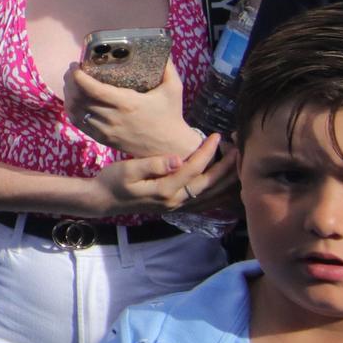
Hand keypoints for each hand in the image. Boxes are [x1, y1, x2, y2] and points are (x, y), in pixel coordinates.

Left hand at [64, 60, 197, 157]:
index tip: (75, 65)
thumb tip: (161, 48)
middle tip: (72, 71)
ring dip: (69, 95)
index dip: (78, 76)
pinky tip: (73, 100)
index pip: (93, 89)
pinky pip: (79, 124)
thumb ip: (167, 67)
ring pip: (76, 111)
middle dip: (70, 82)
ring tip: (71, 83)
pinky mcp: (103, 139)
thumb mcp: (173, 88)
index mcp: (127, 103)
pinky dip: (72, 110)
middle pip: (79, 99)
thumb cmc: (171, 115)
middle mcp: (112, 117)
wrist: (170, 147)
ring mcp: (105, 130)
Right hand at [87, 133, 232, 217]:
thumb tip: (178, 159)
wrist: (103, 201)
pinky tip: (229, 185)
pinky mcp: (177, 207)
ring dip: (228, 181)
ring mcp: (178, 207)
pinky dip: (221, 194)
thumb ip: (153, 164)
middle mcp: (176, 201)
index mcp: (165, 190)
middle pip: (210, 184)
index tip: (217, 135)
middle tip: (239, 148)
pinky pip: (206, 202)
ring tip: (240, 164)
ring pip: (212, 196)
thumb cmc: (113, 181)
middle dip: (227, 166)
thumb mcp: (127, 169)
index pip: (194, 169)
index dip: (208, 152)